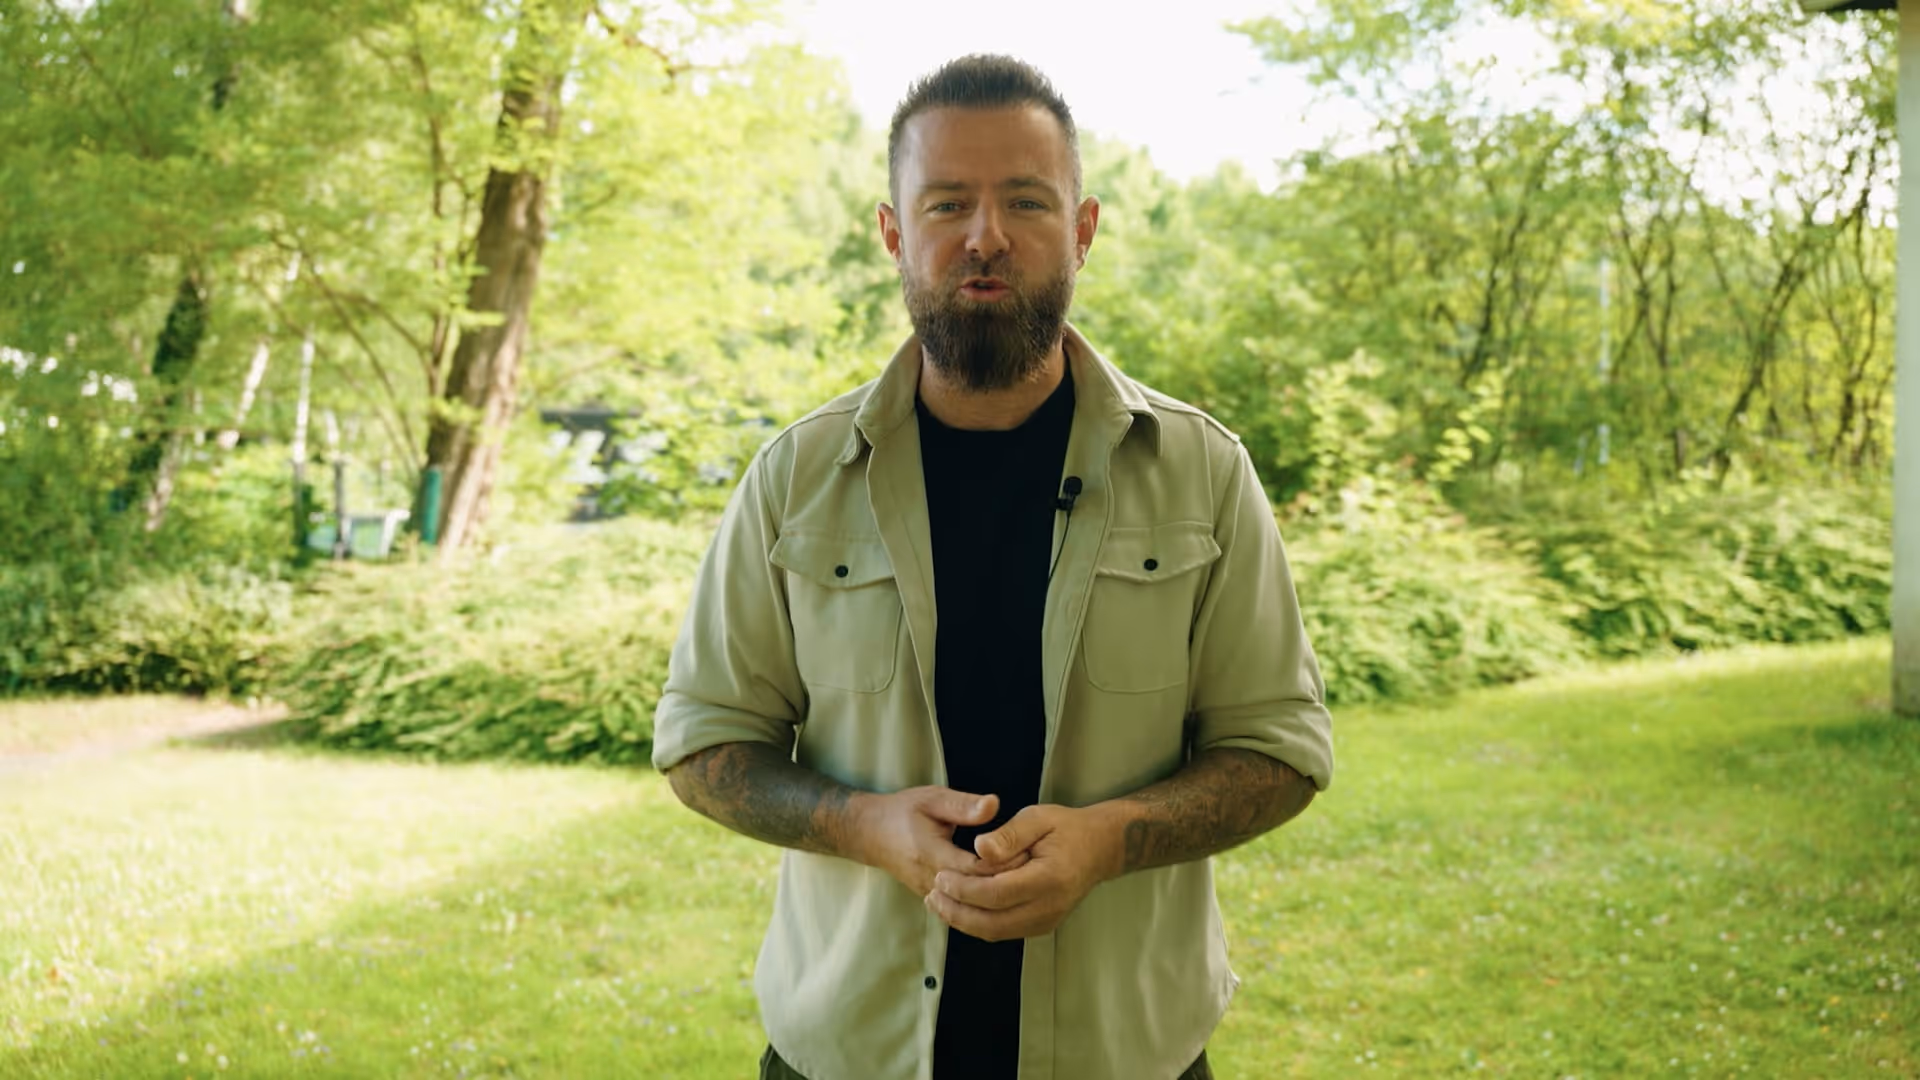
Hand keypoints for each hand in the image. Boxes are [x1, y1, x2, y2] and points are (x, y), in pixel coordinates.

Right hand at [854, 787, 1030, 896]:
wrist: (869, 834)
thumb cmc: (902, 812)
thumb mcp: (932, 798)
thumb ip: (963, 804)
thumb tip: (993, 805)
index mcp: (931, 854)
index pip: (976, 870)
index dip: (1003, 864)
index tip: (1028, 851)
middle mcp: (931, 881)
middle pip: (978, 893)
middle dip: (1006, 882)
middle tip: (1036, 869)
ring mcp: (931, 894)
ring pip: (972, 905)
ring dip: (998, 895)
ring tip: (1026, 880)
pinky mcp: (934, 899)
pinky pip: (964, 907)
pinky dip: (986, 900)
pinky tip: (1006, 890)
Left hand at [923, 803, 1118, 941]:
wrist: (1098, 849)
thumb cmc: (1066, 829)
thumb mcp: (1038, 817)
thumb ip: (1008, 834)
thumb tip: (979, 849)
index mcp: (1050, 878)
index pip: (997, 893)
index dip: (964, 889)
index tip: (940, 876)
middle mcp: (1049, 907)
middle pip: (992, 922)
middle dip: (956, 912)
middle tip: (932, 895)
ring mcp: (1047, 921)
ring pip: (995, 932)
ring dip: (963, 922)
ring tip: (937, 903)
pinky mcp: (1041, 925)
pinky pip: (1003, 931)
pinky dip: (977, 923)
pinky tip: (959, 907)